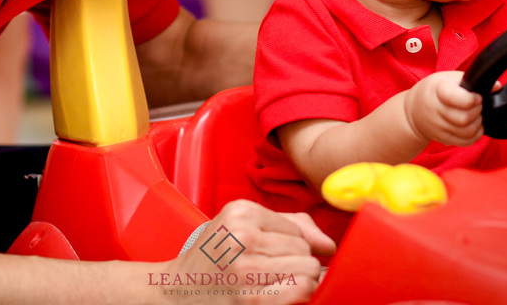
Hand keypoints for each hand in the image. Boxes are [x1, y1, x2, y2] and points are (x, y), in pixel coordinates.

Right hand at [156, 200, 332, 303]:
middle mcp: (243, 235)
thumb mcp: (241, 227)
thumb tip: (329, 245)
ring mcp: (246, 268)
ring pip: (308, 270)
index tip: (271, 257)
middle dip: (297, 264)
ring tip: (272, 284)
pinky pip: (301, 291)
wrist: (176, 292)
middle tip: (270, 273)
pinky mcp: (252, 298)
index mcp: (241, 211)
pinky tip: (278, 295)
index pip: (297, 229)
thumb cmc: (212, 260)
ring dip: (298, 282)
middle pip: (304, 250)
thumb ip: (290, 226)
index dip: (293, 247)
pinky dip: (298, 295)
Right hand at [404, 70, 483, 146]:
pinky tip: (475, 127)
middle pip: (465, 118)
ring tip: (477, 116)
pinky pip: (464, 142)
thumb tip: (497, 86)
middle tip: (478, 106)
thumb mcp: (449, 78)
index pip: (457, 98)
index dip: (472, 99)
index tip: (477, 97)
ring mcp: (438, 126)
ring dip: (478, 124)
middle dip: (478, 112)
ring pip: (467, 132)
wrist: (412, 110)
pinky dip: (475, 136)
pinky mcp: (442, 138)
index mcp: (438, 90)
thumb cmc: (434, 91)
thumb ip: (472, 80)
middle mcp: (435, 109)